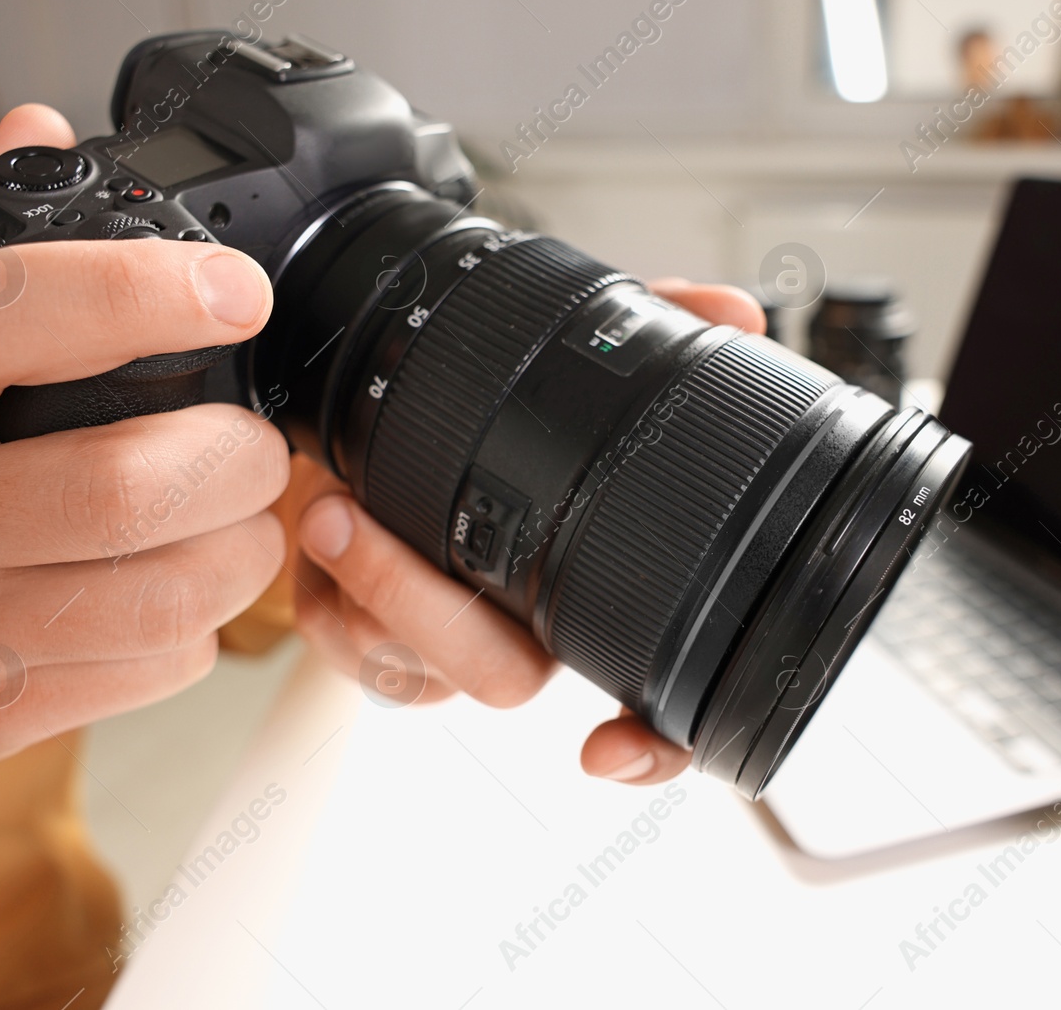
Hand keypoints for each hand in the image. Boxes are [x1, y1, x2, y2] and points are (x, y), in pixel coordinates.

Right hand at [0, 105, 291, 781]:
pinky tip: (172, 601)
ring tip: (234, 524)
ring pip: (162, 594)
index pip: (10, 310)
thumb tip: (39, 126)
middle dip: (240, 463)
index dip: (144, 292)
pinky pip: (146, 671)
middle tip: (253, 449)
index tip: (234, 294)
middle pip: (132, 482)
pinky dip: (192, 633)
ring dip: (238, 554)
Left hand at [292, 279, 766, 784]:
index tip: (612, 746)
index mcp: (589, 595)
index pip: (651, 706)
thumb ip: (655, 326)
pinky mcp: (365, 638)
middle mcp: (521, 634)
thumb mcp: (576, 355)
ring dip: (363, 589)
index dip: (649, 745)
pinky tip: (319, 524)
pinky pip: (343, 648)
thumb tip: (741, 314)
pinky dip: (326, 590)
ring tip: (333, 508)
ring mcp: (440, 645)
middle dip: (426, 611)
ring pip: (409, 670)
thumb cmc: (492, 410)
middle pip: (500, 681)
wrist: (386, 419)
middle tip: (366, 528)